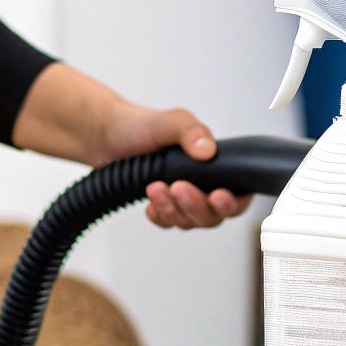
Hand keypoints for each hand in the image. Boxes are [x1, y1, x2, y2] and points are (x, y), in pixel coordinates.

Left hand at [12, 64, 253, 228]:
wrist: (106, 137)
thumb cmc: (140, 126)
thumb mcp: (169, 121)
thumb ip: (192, 131)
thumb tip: (208, 151)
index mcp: (215, 164)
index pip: (239, 192)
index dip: (234, 200)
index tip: (218, 195)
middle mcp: (203, 184)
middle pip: (216, 214)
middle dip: (197, 205)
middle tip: (178, 188)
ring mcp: (184, 198)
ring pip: (192, 221)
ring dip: (174, 209)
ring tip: (155, 188)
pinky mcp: (165, 207)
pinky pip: (170, 224)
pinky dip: (161, 216)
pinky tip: (150, 205)